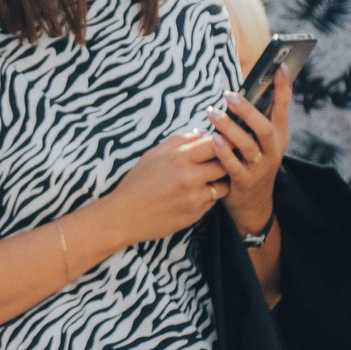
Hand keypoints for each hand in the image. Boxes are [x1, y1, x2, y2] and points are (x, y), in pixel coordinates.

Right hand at [106, 130, 228, 244]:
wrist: (124, 216)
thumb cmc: (137, 182)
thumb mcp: (154, 154)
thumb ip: (181, 141)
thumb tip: (204, 133)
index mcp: (177, 158)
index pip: (215, 144)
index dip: (222, 142)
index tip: (222, 143)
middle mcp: (189, 177)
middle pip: (225, 164)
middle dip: (224, 162)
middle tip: (218, 162)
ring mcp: (194, 197)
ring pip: (224, 185)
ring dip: (219, 181)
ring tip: (204, 180)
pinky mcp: (196, 214)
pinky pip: (213, 201)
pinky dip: (208, 197)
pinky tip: (192, 196)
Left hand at [208, 75, 288, 237]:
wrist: (252, 204)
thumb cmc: (251, 163)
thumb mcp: (258, 141)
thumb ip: (253, 119)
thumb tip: (241, 89)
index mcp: (278, 136)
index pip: (283, 108)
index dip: (283, 88)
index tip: (279, 67)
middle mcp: (274, 150)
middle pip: (266, 128)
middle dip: (249, 111)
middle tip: (230, 95)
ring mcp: (260, 167)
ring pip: (248, 146)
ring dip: (230, 128)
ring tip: (213, 114)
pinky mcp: (245, 182)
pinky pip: (234, 165)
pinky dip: (223, 152)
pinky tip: (212, 139)